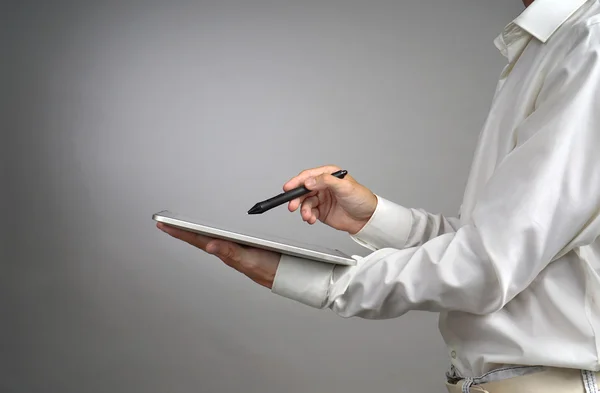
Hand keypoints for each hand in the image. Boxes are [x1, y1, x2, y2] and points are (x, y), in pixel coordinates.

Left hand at [156, 223, 280, 288]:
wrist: (285, 275)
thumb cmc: (268, 269)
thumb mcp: (248, 259)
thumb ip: (230, 252)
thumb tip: (209, 245)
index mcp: (224, 252)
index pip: (197, 239)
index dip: (180, 232)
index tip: (163, 225)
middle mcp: (226, 250)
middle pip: (198, 238)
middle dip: (181, 231)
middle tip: (164, 224)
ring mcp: (233, 249)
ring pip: (208, 239)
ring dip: (192, 233)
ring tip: (178, 227)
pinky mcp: (241, 247)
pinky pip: (220, 238)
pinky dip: (209, 234)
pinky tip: (206, 233)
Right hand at [284, 165, 376, 234]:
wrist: (367, 218)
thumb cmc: (361, 199)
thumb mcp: (345, 187)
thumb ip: (326, 181)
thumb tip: (309, 181)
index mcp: (328, 175)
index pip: (308, 176)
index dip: (297, 182)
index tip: (288, 188)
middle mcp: (323, 186)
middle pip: (303, 190)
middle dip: (296, 198)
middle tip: (293, 206)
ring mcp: (321, 198)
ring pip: (305, 203)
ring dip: (304, 210)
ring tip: (308, 216)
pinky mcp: (321, 211)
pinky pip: (309, 212)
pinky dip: (308, 216)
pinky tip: (311, 219)